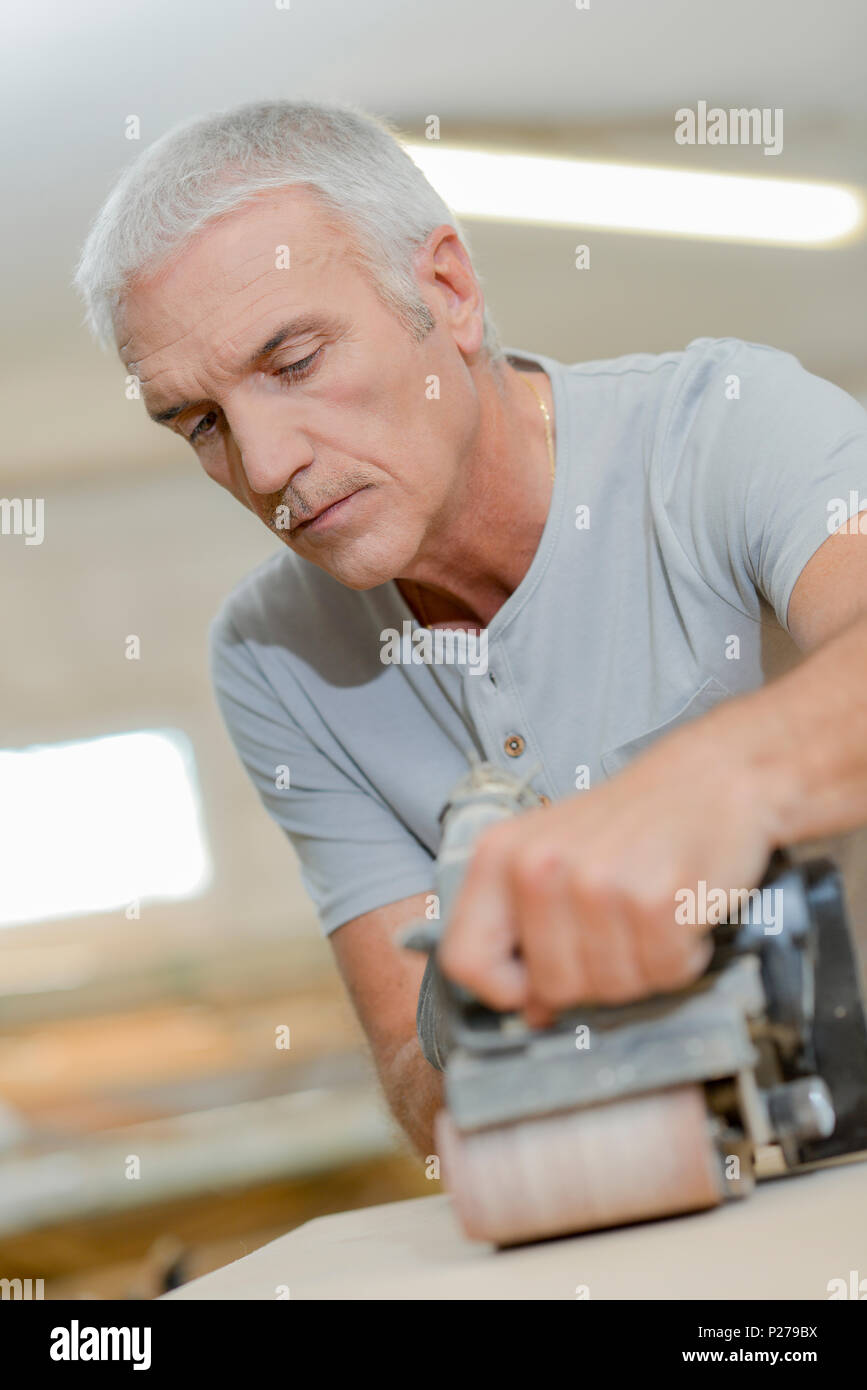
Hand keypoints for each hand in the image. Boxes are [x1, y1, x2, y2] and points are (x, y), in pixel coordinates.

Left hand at [437, 709, 780, 1026]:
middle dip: (596, 979)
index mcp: (499, 856)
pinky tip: (684, 911)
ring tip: (654, 914)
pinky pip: (665, 972)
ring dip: (646, 966)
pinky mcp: (655, 898)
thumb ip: (530, 932)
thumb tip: (531, 1013)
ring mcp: (595, 883)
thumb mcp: (558, 861)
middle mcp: (537, 867)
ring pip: (611, 988)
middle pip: (551, 987)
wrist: (715, 774)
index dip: (505, 990)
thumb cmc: (635, 823)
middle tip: (623, 932)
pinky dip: (684, 957)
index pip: (464, 960)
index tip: (540, 982)